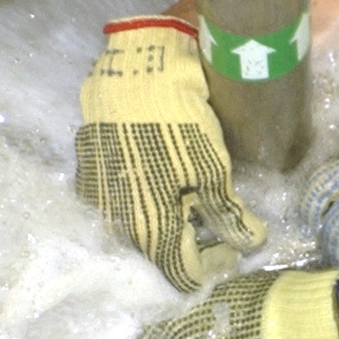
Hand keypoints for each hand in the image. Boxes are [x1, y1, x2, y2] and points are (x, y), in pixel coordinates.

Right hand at [75, 17, 265, 290]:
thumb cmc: (178, 121)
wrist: (134, 67)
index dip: (211, 267)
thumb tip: (252, 245)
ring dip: (160, 223)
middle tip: (214, 229)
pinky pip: (115, 196)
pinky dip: (139, 197)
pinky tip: (156, 179)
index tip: (232, 253)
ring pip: (132, 226)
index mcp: (148, 227)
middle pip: (154, 252)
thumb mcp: (212, 168)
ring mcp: (95, 191)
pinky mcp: (86, 163)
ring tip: (187, 204)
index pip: (181, 271)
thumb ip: (228, 214)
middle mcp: (114, 219)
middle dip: (186, 247)